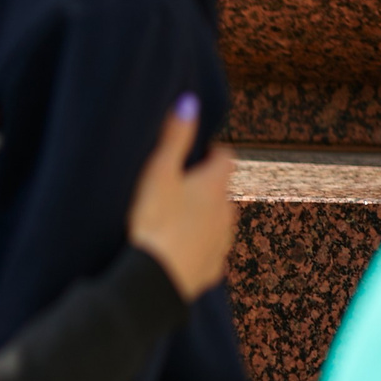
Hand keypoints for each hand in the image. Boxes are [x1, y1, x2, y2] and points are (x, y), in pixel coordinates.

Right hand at [128, 94, 236, 300]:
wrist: (154, 278)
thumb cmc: (154, 222)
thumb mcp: (158, 173)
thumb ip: (175, 137)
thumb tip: (189, 102)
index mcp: (214, 186)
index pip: (226, 158)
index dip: (212, 152)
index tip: (199, 152)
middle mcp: (226, 213)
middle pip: (223, 192)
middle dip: (207, 187)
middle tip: (180, 186)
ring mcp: (221, 243)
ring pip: (219, 222)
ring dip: (205, 217)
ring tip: (177, 218)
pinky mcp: (212, 269)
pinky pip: (210, 252)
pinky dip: (199, 246)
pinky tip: (179, 248)